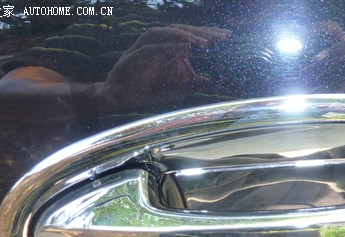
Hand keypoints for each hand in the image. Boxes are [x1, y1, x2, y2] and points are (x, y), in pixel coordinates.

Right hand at [100, 25, 229, 111]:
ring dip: (187, 36)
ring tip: (205, 43)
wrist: (118, 98)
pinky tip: (186, 48)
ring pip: (167, 33)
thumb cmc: (144, 92)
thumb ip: (190, 84)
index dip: (207, 34)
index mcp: (166, 48)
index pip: (189, 36)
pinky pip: (154, 47)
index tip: (227, 36)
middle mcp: (156, 43)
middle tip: (222, 36)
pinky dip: (170, 46)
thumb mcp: (174, 89)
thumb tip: (210, 82)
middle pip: (181, 30)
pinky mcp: (135, 55)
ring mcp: (145, 47)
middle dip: (202, 31)